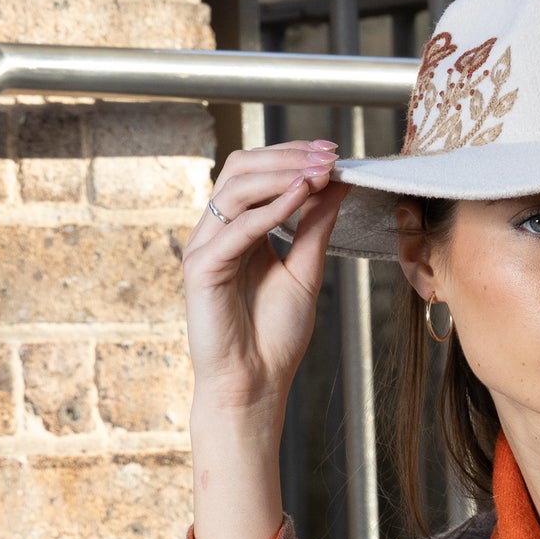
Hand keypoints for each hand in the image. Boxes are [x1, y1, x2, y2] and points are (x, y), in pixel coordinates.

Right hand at [183, 140, 347, 538]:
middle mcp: (217, 231)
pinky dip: (270, 209)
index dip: (293, 155)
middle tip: (330, 155)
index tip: (335, 152)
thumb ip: (316, 226)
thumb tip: (338, 184)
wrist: (254, 385)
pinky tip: (300, 197)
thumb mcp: (306, 271)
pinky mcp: (201, 268)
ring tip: (318, 172)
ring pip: (234, 188)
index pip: (259, 172)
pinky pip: (235, 227)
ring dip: (280, 174)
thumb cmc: (274, 339)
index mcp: (240, 229)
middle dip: (288, 156)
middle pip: (242, 168)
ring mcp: (205, 246)